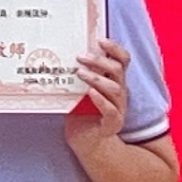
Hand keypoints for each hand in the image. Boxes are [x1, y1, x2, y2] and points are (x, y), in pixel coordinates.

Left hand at [61, 38, 132, 154]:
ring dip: (96, 78)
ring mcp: (119, 108)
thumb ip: (77, 75)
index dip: (114, 48)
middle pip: (118, 70)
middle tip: (80, 57)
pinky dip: (101, 100)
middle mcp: (120, 92)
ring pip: (115, 88)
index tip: (99, 40)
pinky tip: (90, 93)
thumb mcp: (79, 89)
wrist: (86, 141)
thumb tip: (58, 54)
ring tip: (79, 73)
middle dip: (100, 61)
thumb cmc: (81, 112)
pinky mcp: (113, 123)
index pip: (123, 60)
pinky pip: (111, 110)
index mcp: (114, 81)